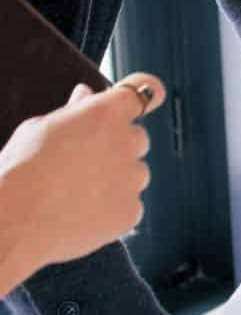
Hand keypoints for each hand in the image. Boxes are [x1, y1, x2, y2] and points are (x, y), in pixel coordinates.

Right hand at [0, 75, 165, 278]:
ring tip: (76, 194)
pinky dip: (112, 210)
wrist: (9, 224)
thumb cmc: (18, 172)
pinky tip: (81, 216)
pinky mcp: (131, 211)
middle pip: (137, 138)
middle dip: (117, 147)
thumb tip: (86, 93)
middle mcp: (127, 141)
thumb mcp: (38, 129)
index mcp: (106, 113)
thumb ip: (73, 110)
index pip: (144, 89)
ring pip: (135, 174)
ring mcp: (132, 178)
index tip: (151, 96)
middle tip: (82, 165)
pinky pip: (130, 206)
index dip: (146, 92)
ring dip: (117, 180)